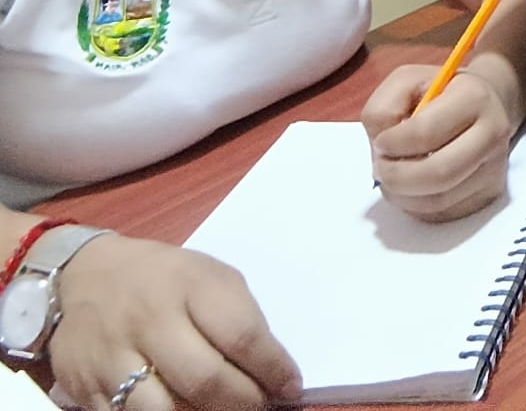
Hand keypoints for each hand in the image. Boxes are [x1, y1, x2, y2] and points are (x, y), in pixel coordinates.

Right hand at [50, 233, 299, 409]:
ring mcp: (113, 360)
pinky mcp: (85, 391)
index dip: (272, 368)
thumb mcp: (208, 277)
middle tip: (262, 409)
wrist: (84, 276)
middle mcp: (150, 322)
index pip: (241, 334)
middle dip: (244, 404)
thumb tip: (270, 371)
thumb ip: (239, 318)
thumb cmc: (164, 278)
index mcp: (190, 286)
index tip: (292, 388)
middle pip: (205, 380)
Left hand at [362, 65, 513, 221]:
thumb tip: (383, 148)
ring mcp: (495, 167)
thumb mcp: (406, 82)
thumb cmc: (438, 94)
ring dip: (402, 195)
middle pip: (439, 174)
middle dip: (397, 177)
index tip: (381, 141)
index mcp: (474, 97)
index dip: (393, 143)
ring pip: (438, 201)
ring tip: (394, 176)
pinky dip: (416, 206)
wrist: (484, 107)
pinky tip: (412, 186)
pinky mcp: (490, 193)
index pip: (426, 133)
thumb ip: (384, 107)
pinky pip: (443, 214)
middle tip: (380, 168)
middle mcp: (492, 133)